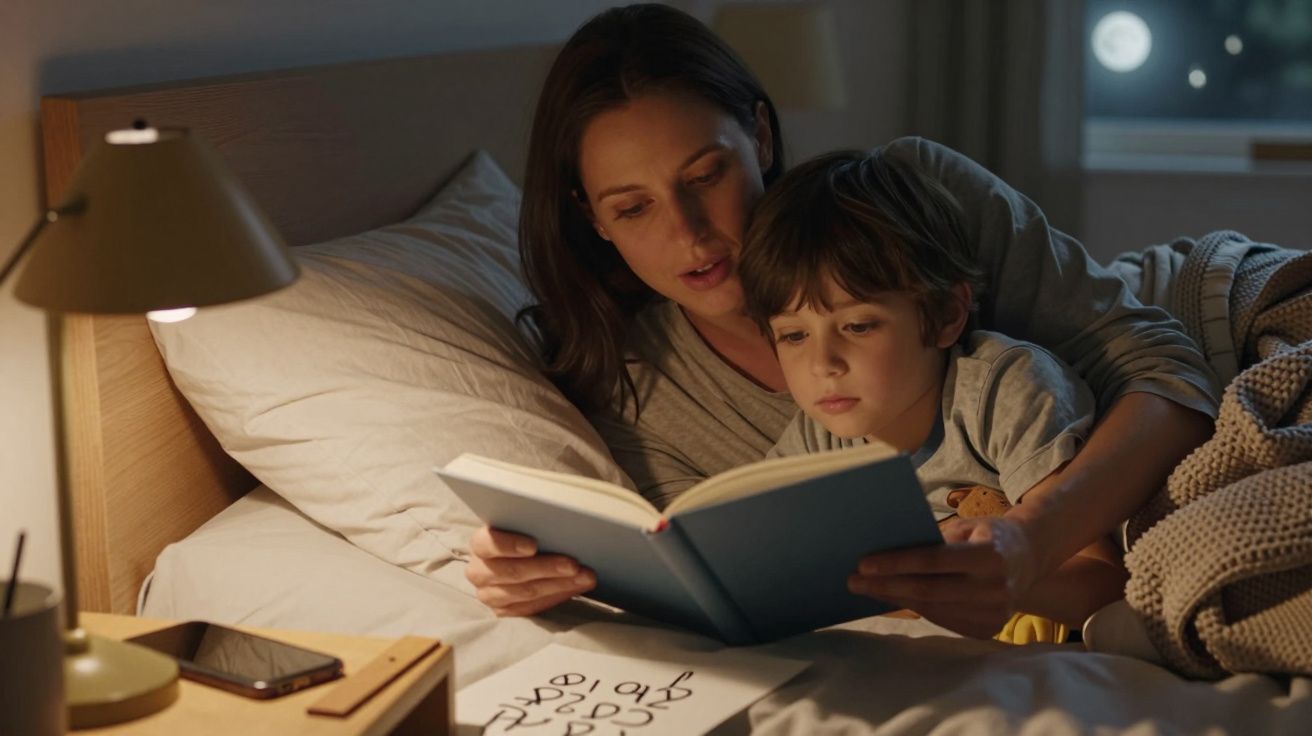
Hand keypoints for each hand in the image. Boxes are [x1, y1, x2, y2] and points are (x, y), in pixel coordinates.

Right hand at [465, 526, 595, 616]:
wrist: (510, 559)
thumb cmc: (520, 536)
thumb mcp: (521, 526)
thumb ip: (532, 524)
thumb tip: (561, 524)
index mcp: (480, 544)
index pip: (489, 543)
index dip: (510, 545)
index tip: (534, 545)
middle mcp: (479, 571)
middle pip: (513, 572)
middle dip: (547, 568)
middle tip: (574, 564)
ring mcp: (490, 594)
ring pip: (526, 592)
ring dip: (559, 584)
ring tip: (584, 577)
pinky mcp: (504, 611)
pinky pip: (532, 608)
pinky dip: (557, 596)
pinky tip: (575, 587)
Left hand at [848, 516, 1037, 637]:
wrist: (1029, 557)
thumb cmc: (987, 534)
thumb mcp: (966, 526)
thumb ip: (933, 540)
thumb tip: (883, 551)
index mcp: (991, 556)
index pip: (933, 561)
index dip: (896, 563)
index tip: (863, 563)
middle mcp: (996, 588)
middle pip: (928, 590)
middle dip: (886, 586)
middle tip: (854, 581)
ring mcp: (995, 614)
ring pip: (932, 609)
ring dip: (895, 600)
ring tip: (867, 589)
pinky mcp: (987, 629)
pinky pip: (942, 621)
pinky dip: (915, 610)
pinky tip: (893, 599)